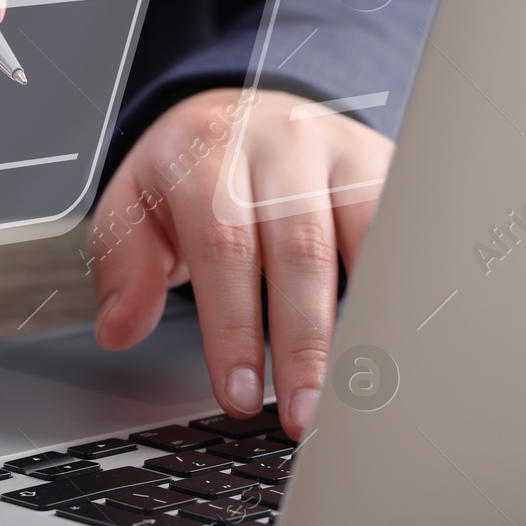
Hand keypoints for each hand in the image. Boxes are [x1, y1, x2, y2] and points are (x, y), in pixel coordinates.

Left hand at [88, 88, 392, 437]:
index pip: (223, 244)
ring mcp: (338, 148)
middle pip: (299, 247)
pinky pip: (403, 228)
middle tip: (300, 413)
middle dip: (302, 343)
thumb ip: (124, 267)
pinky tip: (398, 340)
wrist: (242, 111)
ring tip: (355, 393)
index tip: (239, 394)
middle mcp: (278, 140)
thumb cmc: (189, 175)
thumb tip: (120, 329)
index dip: (233, 326)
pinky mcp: (382, 164)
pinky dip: (404, 287)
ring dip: (362, 322)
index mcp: (208, 150)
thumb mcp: (135, 207)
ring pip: (363, 238)